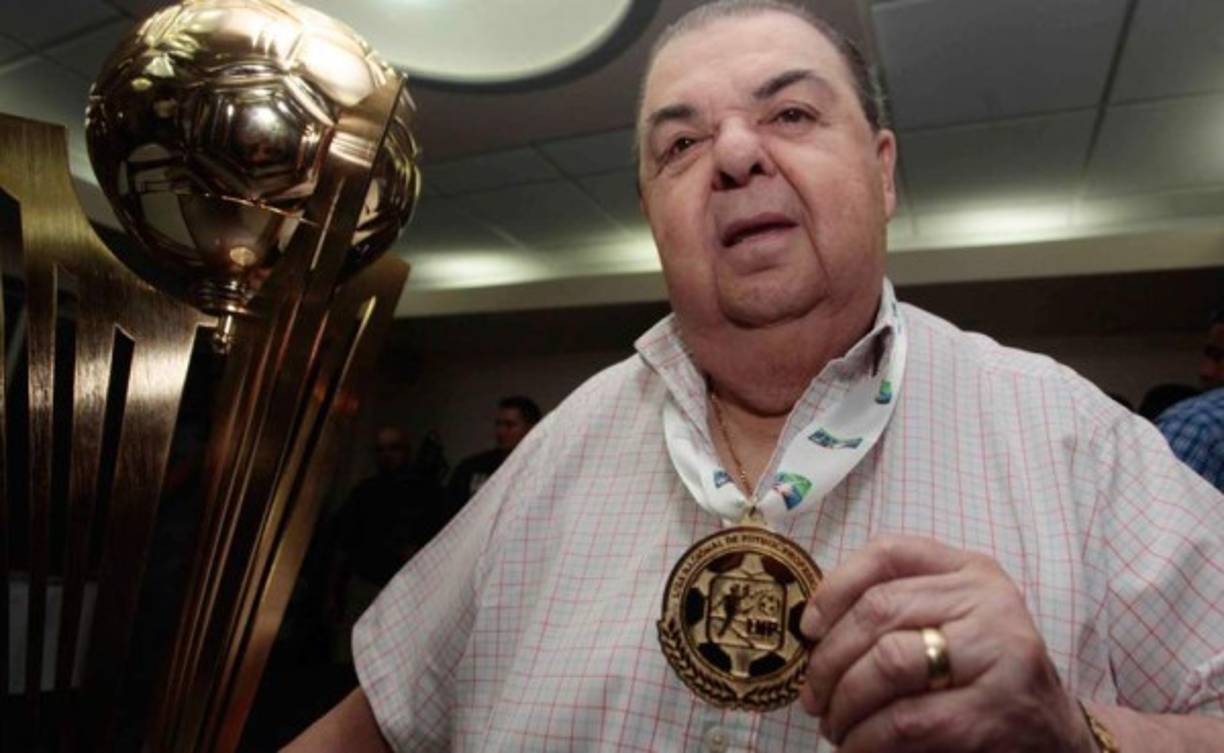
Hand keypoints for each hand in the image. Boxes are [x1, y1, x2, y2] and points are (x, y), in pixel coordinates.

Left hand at [798, 534, 1096, 752]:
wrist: (1054, 738)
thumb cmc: (983, 678)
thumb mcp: (953, 624)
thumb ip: (899, 610)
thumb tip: (813, 629)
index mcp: (973, 571)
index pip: (890, 553)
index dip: (835, 586)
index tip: (808, 628)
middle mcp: (991, 602)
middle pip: (880, 610)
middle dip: (830, 658)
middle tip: (813, 696)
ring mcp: (998, 655)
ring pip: (889, 664)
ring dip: (845, 703)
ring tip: (833, 726)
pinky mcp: (994, 713)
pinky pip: (906, 720)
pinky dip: (867, 738)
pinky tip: (857, 747)